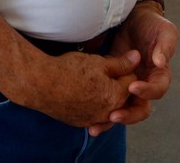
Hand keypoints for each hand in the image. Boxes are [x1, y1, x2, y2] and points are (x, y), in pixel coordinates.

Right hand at [12, 49, 139, 128]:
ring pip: (108, 106)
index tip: (112, 61)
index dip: (124, 68)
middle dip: (116, 83)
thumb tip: (138, 57)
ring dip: (105, 95)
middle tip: (101, 70)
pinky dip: (93, 104)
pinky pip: (94, 114)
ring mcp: (93, 119)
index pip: (132, 81)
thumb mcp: (98, 62)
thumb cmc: (70, 71)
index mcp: (116, 96)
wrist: (42, 84)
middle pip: (121, 96)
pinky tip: (84, 92)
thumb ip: (121, 63)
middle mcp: (108, 113)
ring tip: (93, 81)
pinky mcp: (80, 122)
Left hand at [88, 2, 178, 135]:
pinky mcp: (112, 81)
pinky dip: (99, 110)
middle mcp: (145, 84)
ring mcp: (128, 85)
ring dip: (110, 120)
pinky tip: (87, 119)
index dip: (147, 91)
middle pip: (140, 108)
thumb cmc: (152, 24)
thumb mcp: (165, 31)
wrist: (134, 16)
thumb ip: (165, 46)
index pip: (157, 90)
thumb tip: (160, 62)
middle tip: (113, 116)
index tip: (133, 87)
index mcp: (160, 74)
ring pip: (123, 109)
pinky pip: (108, 99)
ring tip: (94, 127)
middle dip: (128, 115)